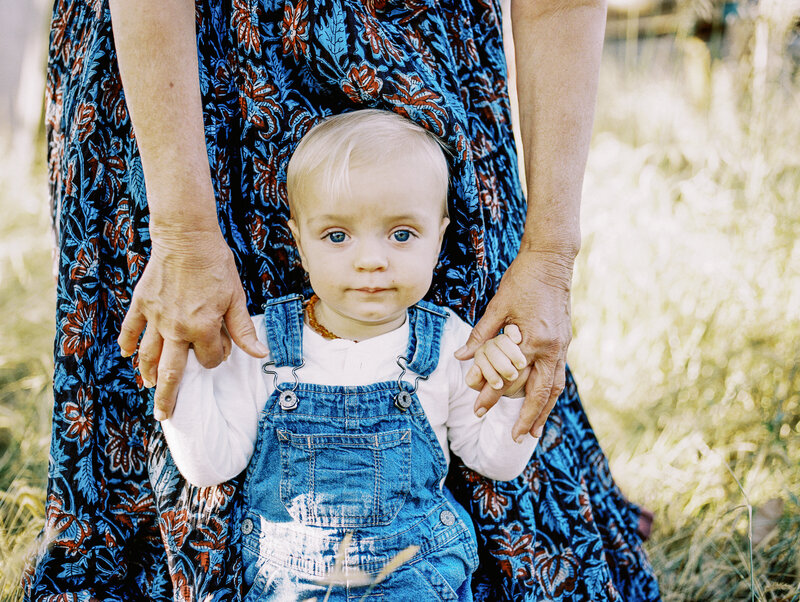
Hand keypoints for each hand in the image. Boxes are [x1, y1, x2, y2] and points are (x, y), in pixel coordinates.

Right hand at [117, 229, 267, 420]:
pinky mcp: (142, 304)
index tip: (220, 347)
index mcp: (202, 328)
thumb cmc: (217, 266)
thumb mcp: (236, 298)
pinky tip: (128, 355)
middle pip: (170, 372)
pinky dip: (128, 343)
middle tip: (163, 415)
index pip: (209, 359)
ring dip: (148, 374)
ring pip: (148, 355)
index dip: (217, 356)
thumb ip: (243, 330)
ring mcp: (156, 317)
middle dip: (168, 397)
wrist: (187, 238)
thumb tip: (259, 355)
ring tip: (148, 387)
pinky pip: (131, 329)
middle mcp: (176, 328)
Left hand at [455, 249, 572, 441]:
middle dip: (527, 417)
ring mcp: (562, 345)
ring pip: (555, 387)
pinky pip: (559, 374)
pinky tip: (544, 402)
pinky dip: (551, 392)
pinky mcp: (564, 341)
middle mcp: (551, 347)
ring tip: (534, 431)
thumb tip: (461, 359)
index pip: (509, 377)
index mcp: (533, 340)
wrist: (551, 260)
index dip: (492, 395)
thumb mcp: (497, 306)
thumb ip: (481, 335)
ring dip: (544, 411)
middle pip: (540, 392)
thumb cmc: (522, 280)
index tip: (478, 410)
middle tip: (516, 439)